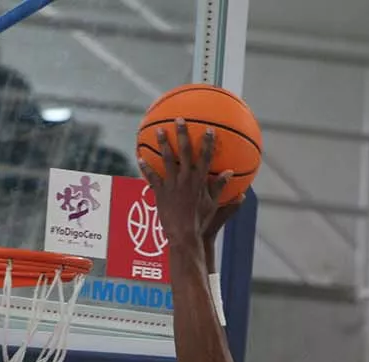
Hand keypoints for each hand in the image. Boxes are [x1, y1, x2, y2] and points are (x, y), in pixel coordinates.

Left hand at [138, 119, 234, 252]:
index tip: (208, 129)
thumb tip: (229, 173)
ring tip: (158, 131)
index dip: (207, 142)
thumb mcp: (213, 204)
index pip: (205, 157)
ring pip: (166, 159)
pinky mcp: (160, 193)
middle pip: (185, 152)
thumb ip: (219, 187)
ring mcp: (172, 185)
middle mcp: (186, 179)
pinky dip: (146, 168)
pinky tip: (139, 158)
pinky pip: (152, 177)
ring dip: (162, 143)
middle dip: (182, 134)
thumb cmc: (200, 221)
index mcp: (200, 181)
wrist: (184, 235)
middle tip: (179, 119)